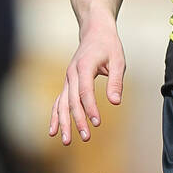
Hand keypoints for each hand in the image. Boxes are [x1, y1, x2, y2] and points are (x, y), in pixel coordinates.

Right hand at [49, 21, 124, 144]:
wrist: (95, 32)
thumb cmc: (108, 45)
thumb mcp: (118, 60)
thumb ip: (116, 81)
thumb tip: (115, 101)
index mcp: (84, 66)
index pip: (85, 91)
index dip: (90, 107)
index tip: (97, 122)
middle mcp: (71, 73)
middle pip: (71, 100)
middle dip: (78, 120)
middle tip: (86, 137)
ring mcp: (67, 79)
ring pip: (61, 104)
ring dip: (64, 122)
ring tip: (67, 140)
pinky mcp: (68, 83)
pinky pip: (58, 102)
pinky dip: (56, 116)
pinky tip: (54, 131)